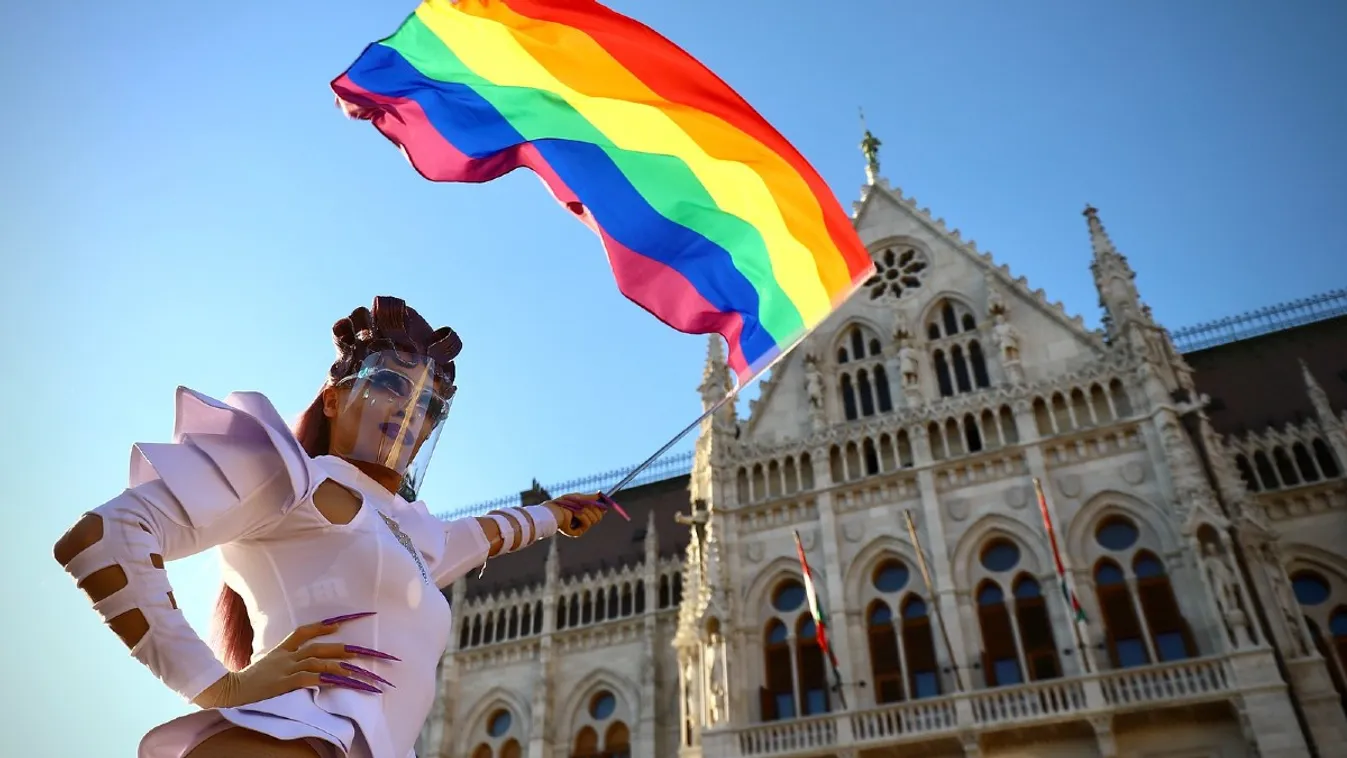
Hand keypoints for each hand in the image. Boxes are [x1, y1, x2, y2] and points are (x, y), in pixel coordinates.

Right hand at [192, 613, 397, 708]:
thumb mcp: (266, 666)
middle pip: (321, 647)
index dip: (325, 625)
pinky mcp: (285, 682)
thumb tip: (303, 663)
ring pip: (321, 662)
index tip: (344, 621)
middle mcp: (288, 655)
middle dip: (346, 649)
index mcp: (283, 649)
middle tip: (369, 651)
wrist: (229, 691)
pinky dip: (328, 678)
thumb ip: (283, 660)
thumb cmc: (248, 681)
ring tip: (363, 671)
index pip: (305, 631)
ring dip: (343, 667)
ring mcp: (287, 668)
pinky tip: (342, 680)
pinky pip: (312, 678)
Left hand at [545, 492, 609, 537]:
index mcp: (583, 513)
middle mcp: (582, 522)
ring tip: (577, 509)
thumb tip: (600, 495)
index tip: (600, 502)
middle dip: (595, 509)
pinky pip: (587, 524)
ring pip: (594, 520)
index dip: (600, 507)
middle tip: (589, 505)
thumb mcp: (579, 498)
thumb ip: (590, 498)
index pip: (597, 512)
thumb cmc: (563, 503)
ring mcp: (580, 528)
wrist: (554, 510)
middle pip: (598, 517)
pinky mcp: (577, 533)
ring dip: (587, 512)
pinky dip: (582, 517)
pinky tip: (575, 514)